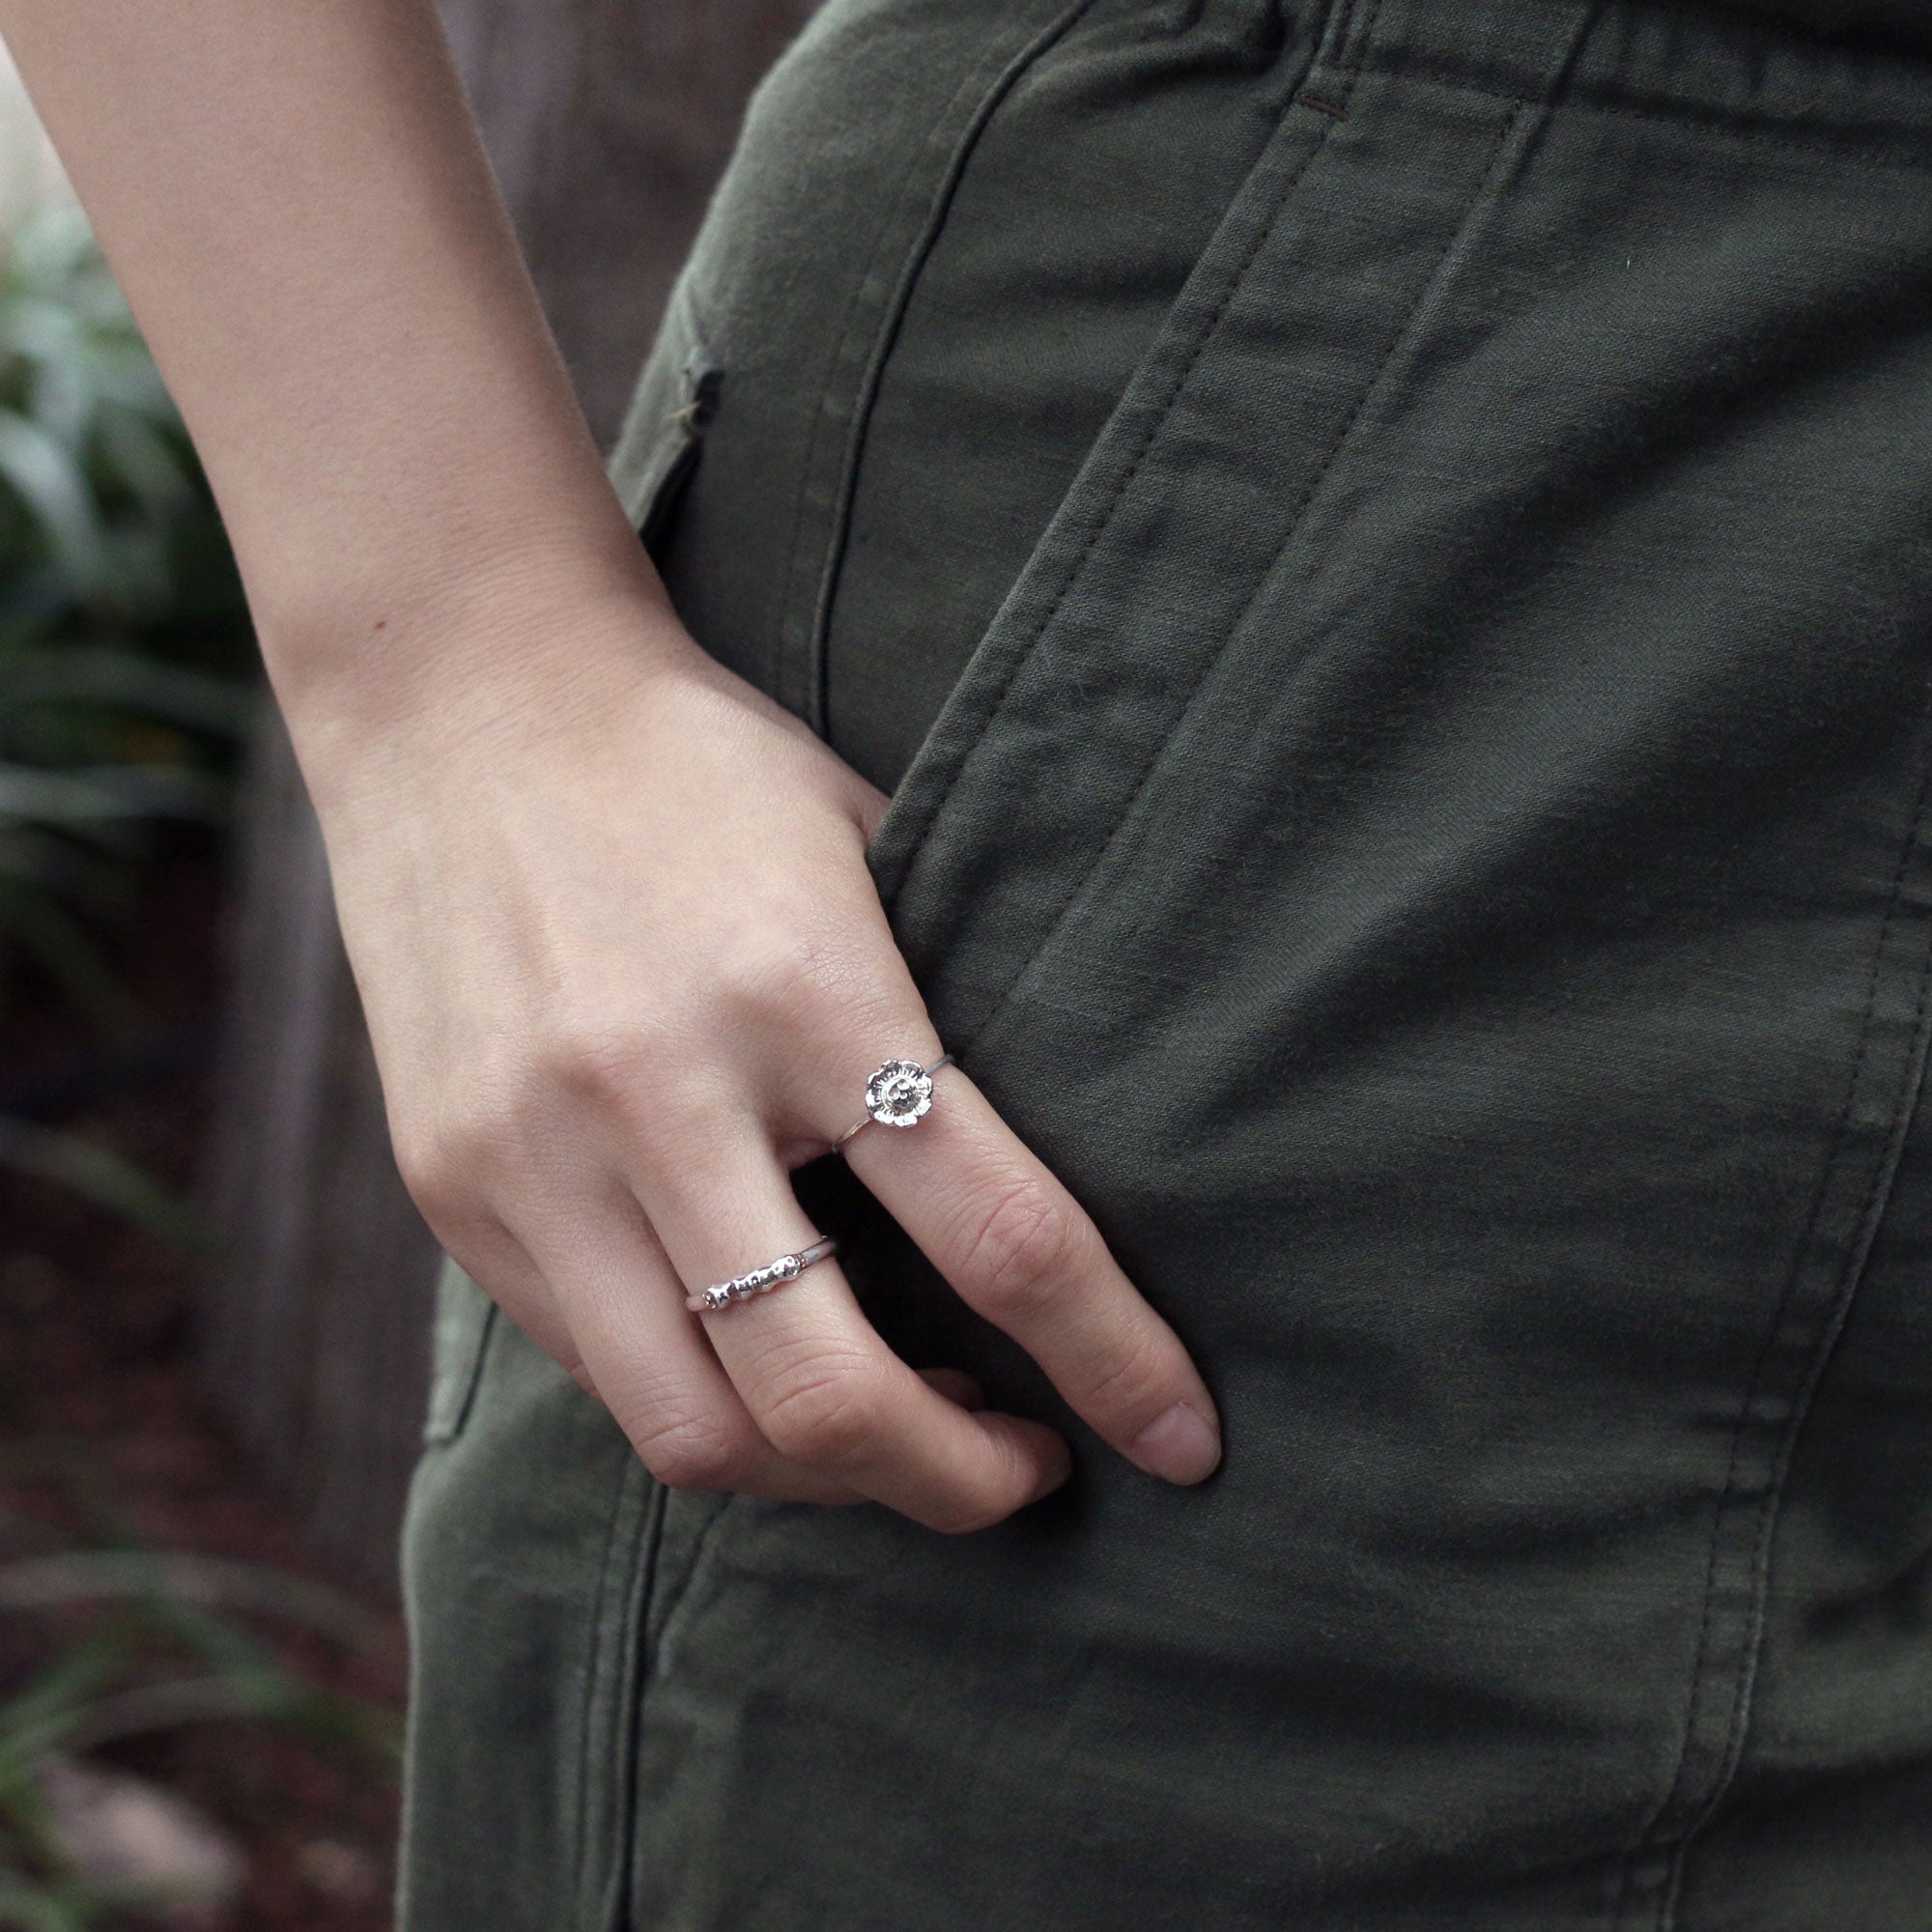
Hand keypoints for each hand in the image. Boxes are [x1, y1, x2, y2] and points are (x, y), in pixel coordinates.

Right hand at [298, 589, 1221, 1531]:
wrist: (463, 699)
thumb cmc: (700, 769)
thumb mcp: (864, 848)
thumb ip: (942, 1021)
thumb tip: (1046, 1199)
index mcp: (809, 989)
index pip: (1001, 1234)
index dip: (1113, 1362)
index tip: (1180, 1439)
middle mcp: (660, 1091)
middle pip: (832, 1391)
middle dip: (961, 1481)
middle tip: (1028, 1471)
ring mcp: (536, 1156)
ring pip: (699, 1430)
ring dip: (827, 1478)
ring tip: (898, 1434)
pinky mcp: (453, 1192)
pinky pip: (595, 1371)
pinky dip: (710, 1403)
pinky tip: (766, 1361)